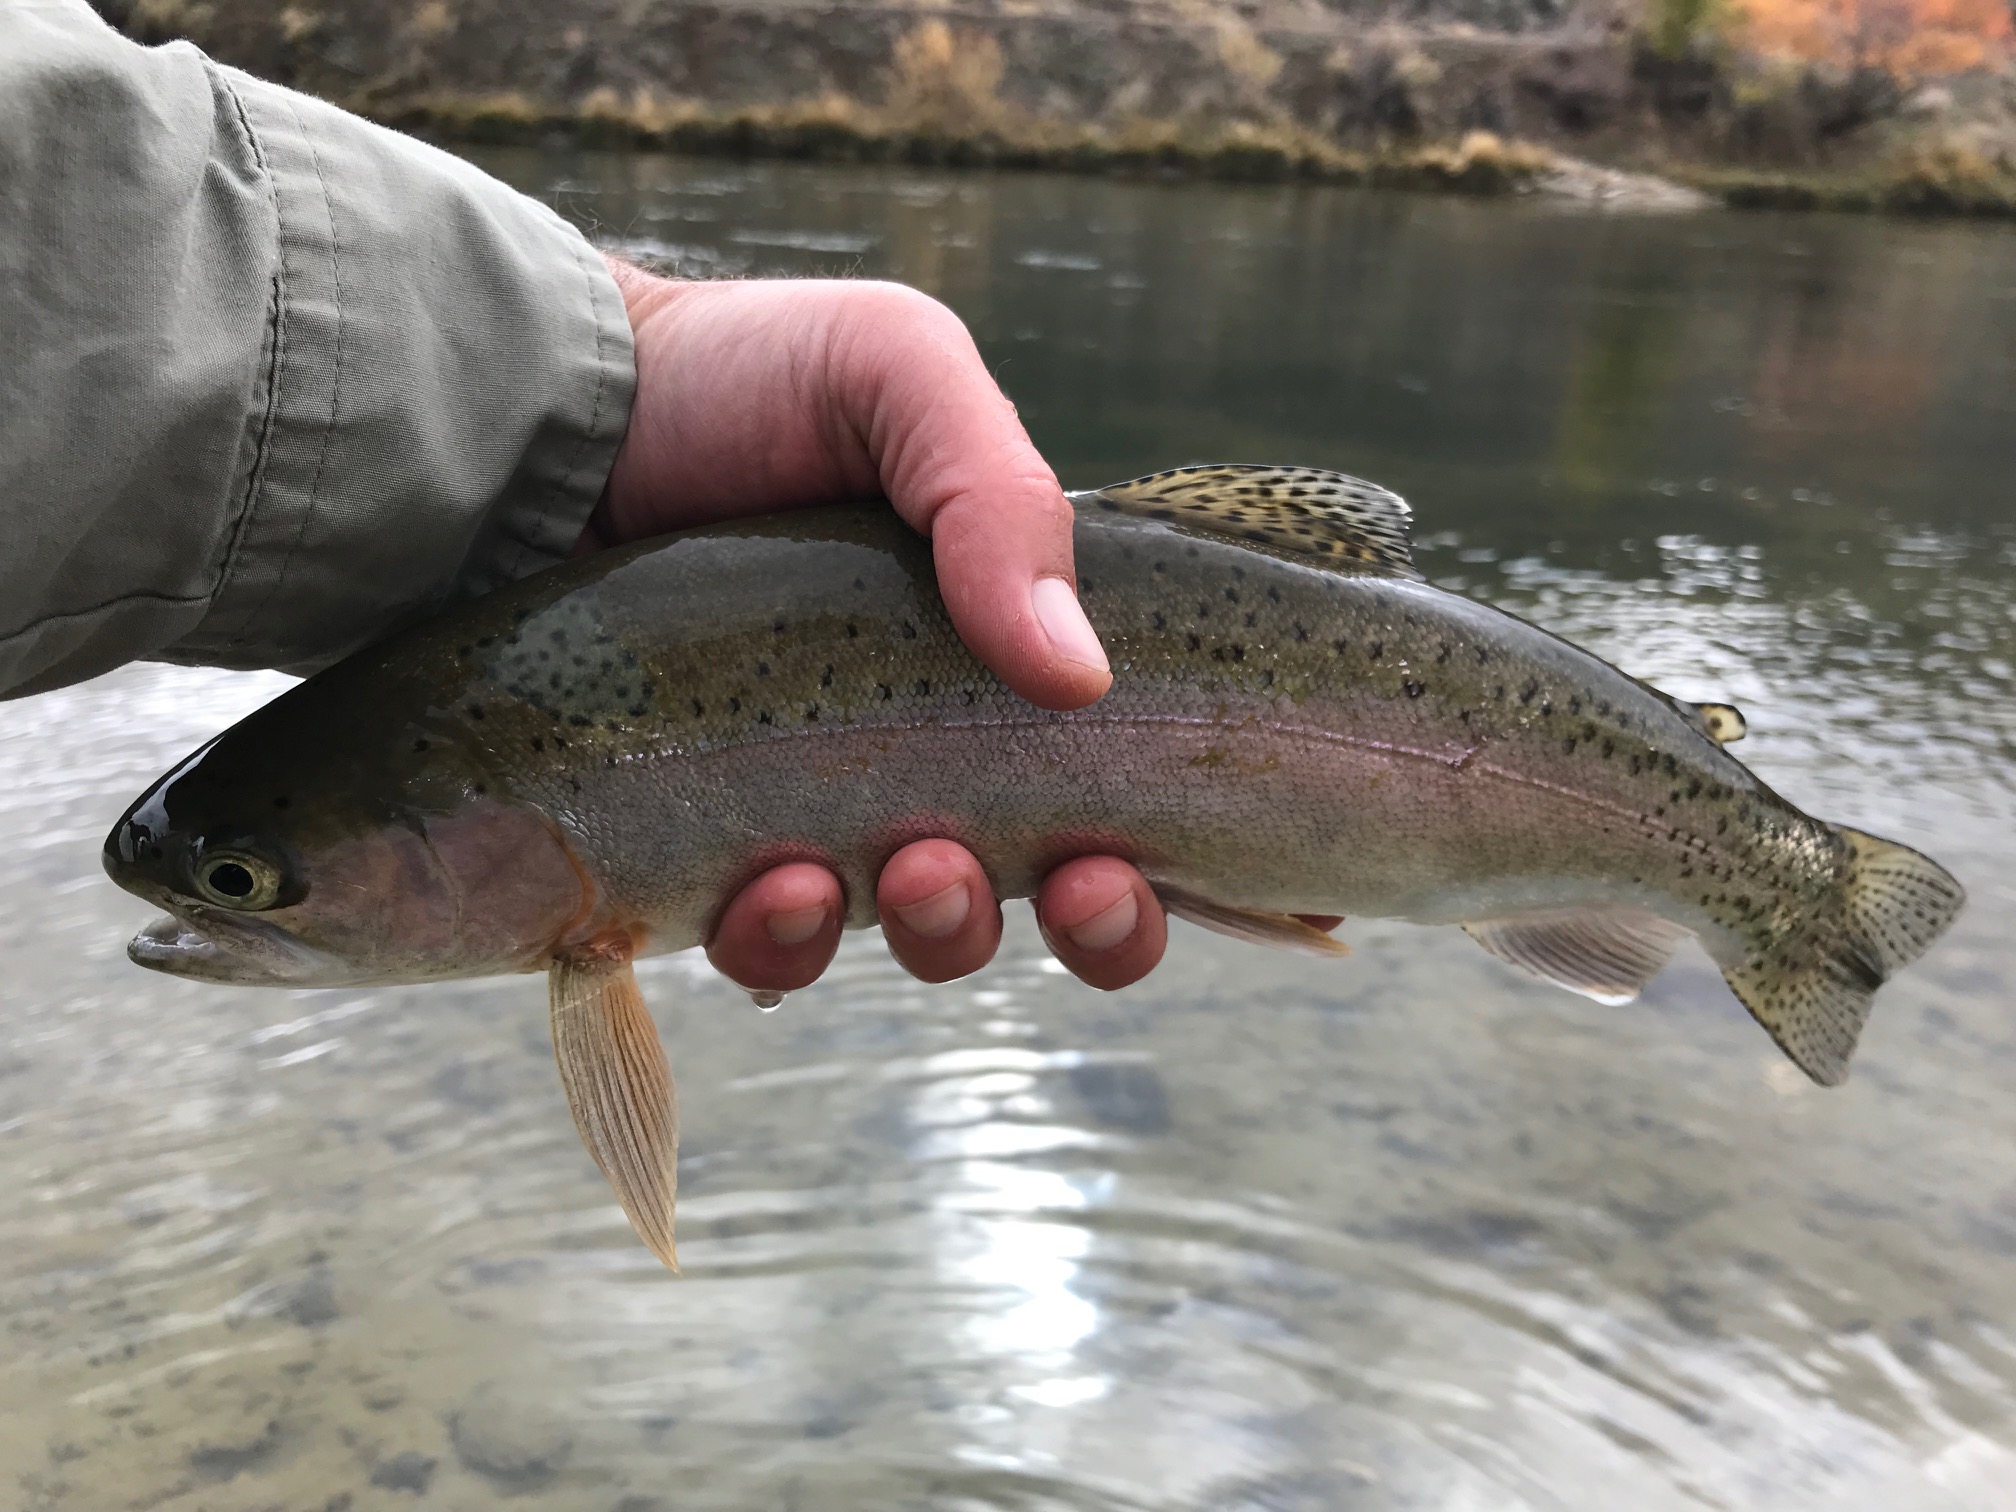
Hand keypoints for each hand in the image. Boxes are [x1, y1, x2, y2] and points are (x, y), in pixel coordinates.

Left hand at [591, 260, 1167, 993]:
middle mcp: (921, 756)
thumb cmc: (746, 379)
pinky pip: (756, 941)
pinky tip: (767, 887)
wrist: (556, 403)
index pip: (1106, 819)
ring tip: (894, 871)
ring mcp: (809, 804)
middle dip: (1021, 923)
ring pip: (895, 933)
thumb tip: (1080, 678)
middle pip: (1015, 901)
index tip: (1108, 871)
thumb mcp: (898, 374)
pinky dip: (778, 941)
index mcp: (995, 666)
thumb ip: (1003, 499)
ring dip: (919, 932)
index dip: (1123, 887)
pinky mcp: (698, 836)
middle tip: (964, 861)